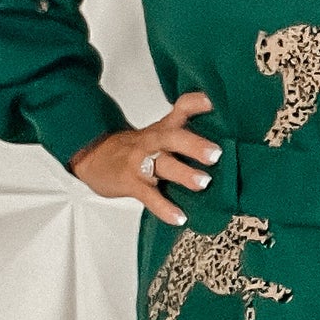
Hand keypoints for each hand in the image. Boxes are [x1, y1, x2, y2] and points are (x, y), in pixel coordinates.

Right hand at [68, 89, 221, 225]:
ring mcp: (140, 162)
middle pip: (172, 137)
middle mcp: (153, 141)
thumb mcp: (158, 134)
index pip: (181, 109)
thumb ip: (186, 135)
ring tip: (203, 183)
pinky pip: (149, 196)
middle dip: (194, 145)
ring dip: (183, 173)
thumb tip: (226, 144)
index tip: (213, 102)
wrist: (94, 156)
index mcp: (162, 129)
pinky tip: (179, 217)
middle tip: (216, 154)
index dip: (197, 103)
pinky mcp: (130, 183)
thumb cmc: (134, 148)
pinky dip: (164, 207)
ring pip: (162, 164)